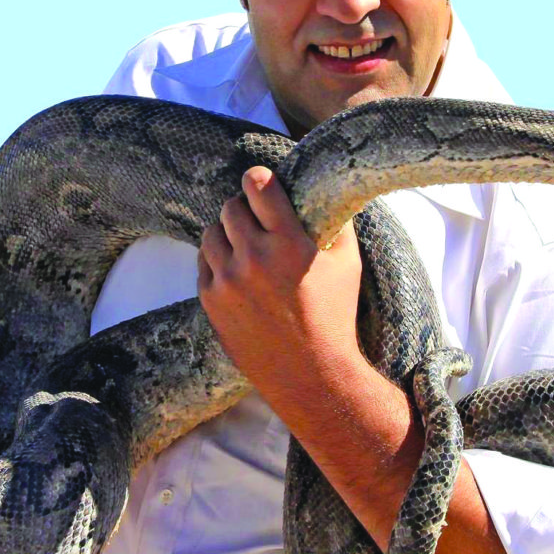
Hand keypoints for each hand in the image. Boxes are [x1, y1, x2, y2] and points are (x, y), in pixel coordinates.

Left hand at [197, 166, 365, 409]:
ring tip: (244, 243)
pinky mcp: (211, 301)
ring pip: (211, 232)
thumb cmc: (335, 317)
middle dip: (244, 207)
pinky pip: (203, 263)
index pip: (258, 186)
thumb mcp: (349, 265)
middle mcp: (253, 257)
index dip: (258, 178)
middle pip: (231, 207)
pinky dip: (218, 260)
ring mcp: (227, 281)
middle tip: (256, 217)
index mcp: (288, 242)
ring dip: (227, 232)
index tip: (260, 181)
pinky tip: (237, 270)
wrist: (310, 375)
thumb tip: (330, 193)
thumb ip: (339, 225)